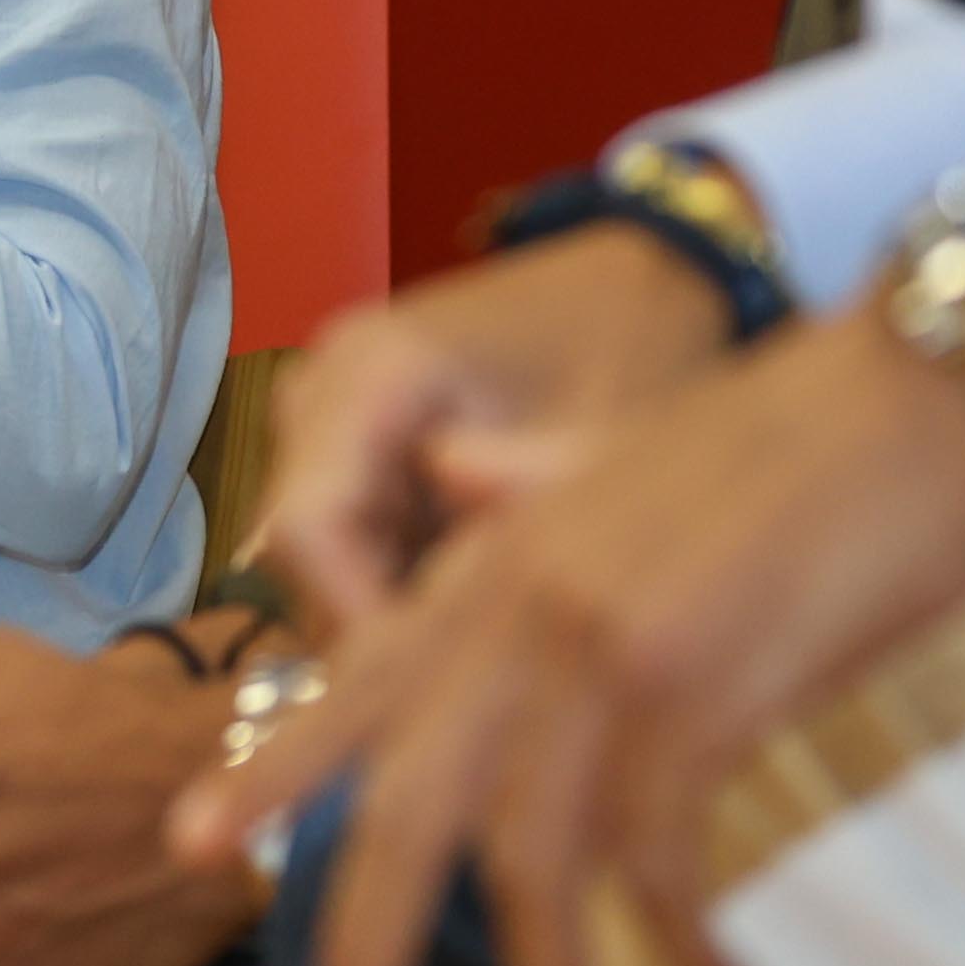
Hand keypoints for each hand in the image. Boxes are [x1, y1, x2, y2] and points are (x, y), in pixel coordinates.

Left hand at [172, 312, 964, 965]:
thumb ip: (530, 498)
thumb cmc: (792, 440)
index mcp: (489, 561)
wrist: (919, 395)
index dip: (271, 770)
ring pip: (529, 869)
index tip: (193, 850)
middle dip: (362, 956)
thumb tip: (452, 480)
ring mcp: (595, 651)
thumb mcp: (623, 467)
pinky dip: (686, 958)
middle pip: (401, 812)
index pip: (352, 682)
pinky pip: (659, 867)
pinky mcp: (694, 693)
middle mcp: (513, 610)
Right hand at [251, 235, 735, 641]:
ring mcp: (334, 403)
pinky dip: (404, 573)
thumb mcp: (601, 454)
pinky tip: (481, 604)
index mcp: (372, 370)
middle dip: (378, 625)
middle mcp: (326, 381)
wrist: (658, 270)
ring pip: (324, 548)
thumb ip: (517, 540)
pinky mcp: (359, 428)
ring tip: (488, 650)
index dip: (358, 623)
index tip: (440, 695)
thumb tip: (445, 655)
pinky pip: (353, 526)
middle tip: (477, 688)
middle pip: (306, 548)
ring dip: (391, 603)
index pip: (307, 530)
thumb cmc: (640, 349)